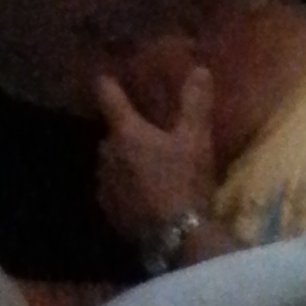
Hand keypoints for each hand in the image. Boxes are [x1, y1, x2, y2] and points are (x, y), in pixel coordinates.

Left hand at [94, 62, 217, 248]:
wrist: (177, 236)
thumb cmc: (185, 181)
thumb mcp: (196, 141)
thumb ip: (195, 104)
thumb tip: (200, 69)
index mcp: (125, 131)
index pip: (108, 97)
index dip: (108, 86)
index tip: (108, 80)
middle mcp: (106, 153)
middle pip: (111, 136)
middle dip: (125, 137)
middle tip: (146, 142)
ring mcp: (105, 184)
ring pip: (111, 166)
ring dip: (124, 166)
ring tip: (146, 174)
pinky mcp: (110, 212)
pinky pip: (114, 194)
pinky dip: (125, 192)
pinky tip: (143, 200)